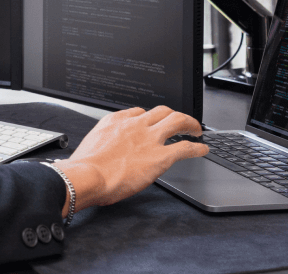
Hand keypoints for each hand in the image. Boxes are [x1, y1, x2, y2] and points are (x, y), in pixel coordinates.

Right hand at [55, 106, 206, 211]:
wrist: (87, 177)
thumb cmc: (84, 168)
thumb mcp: (91, 146)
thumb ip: (103, 144)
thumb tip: (105, 155)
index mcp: (116, 121)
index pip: (139, 111)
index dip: (150, 117)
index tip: (153, 123)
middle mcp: (135, 125)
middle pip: (162, 111)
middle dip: (174, 115)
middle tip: (181, 122)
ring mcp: (149, 139)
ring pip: (177, 120)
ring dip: (189, 123)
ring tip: (195, 130)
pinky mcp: (160, 157)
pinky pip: (185, 147)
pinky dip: (197, 147)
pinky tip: (202, 149)